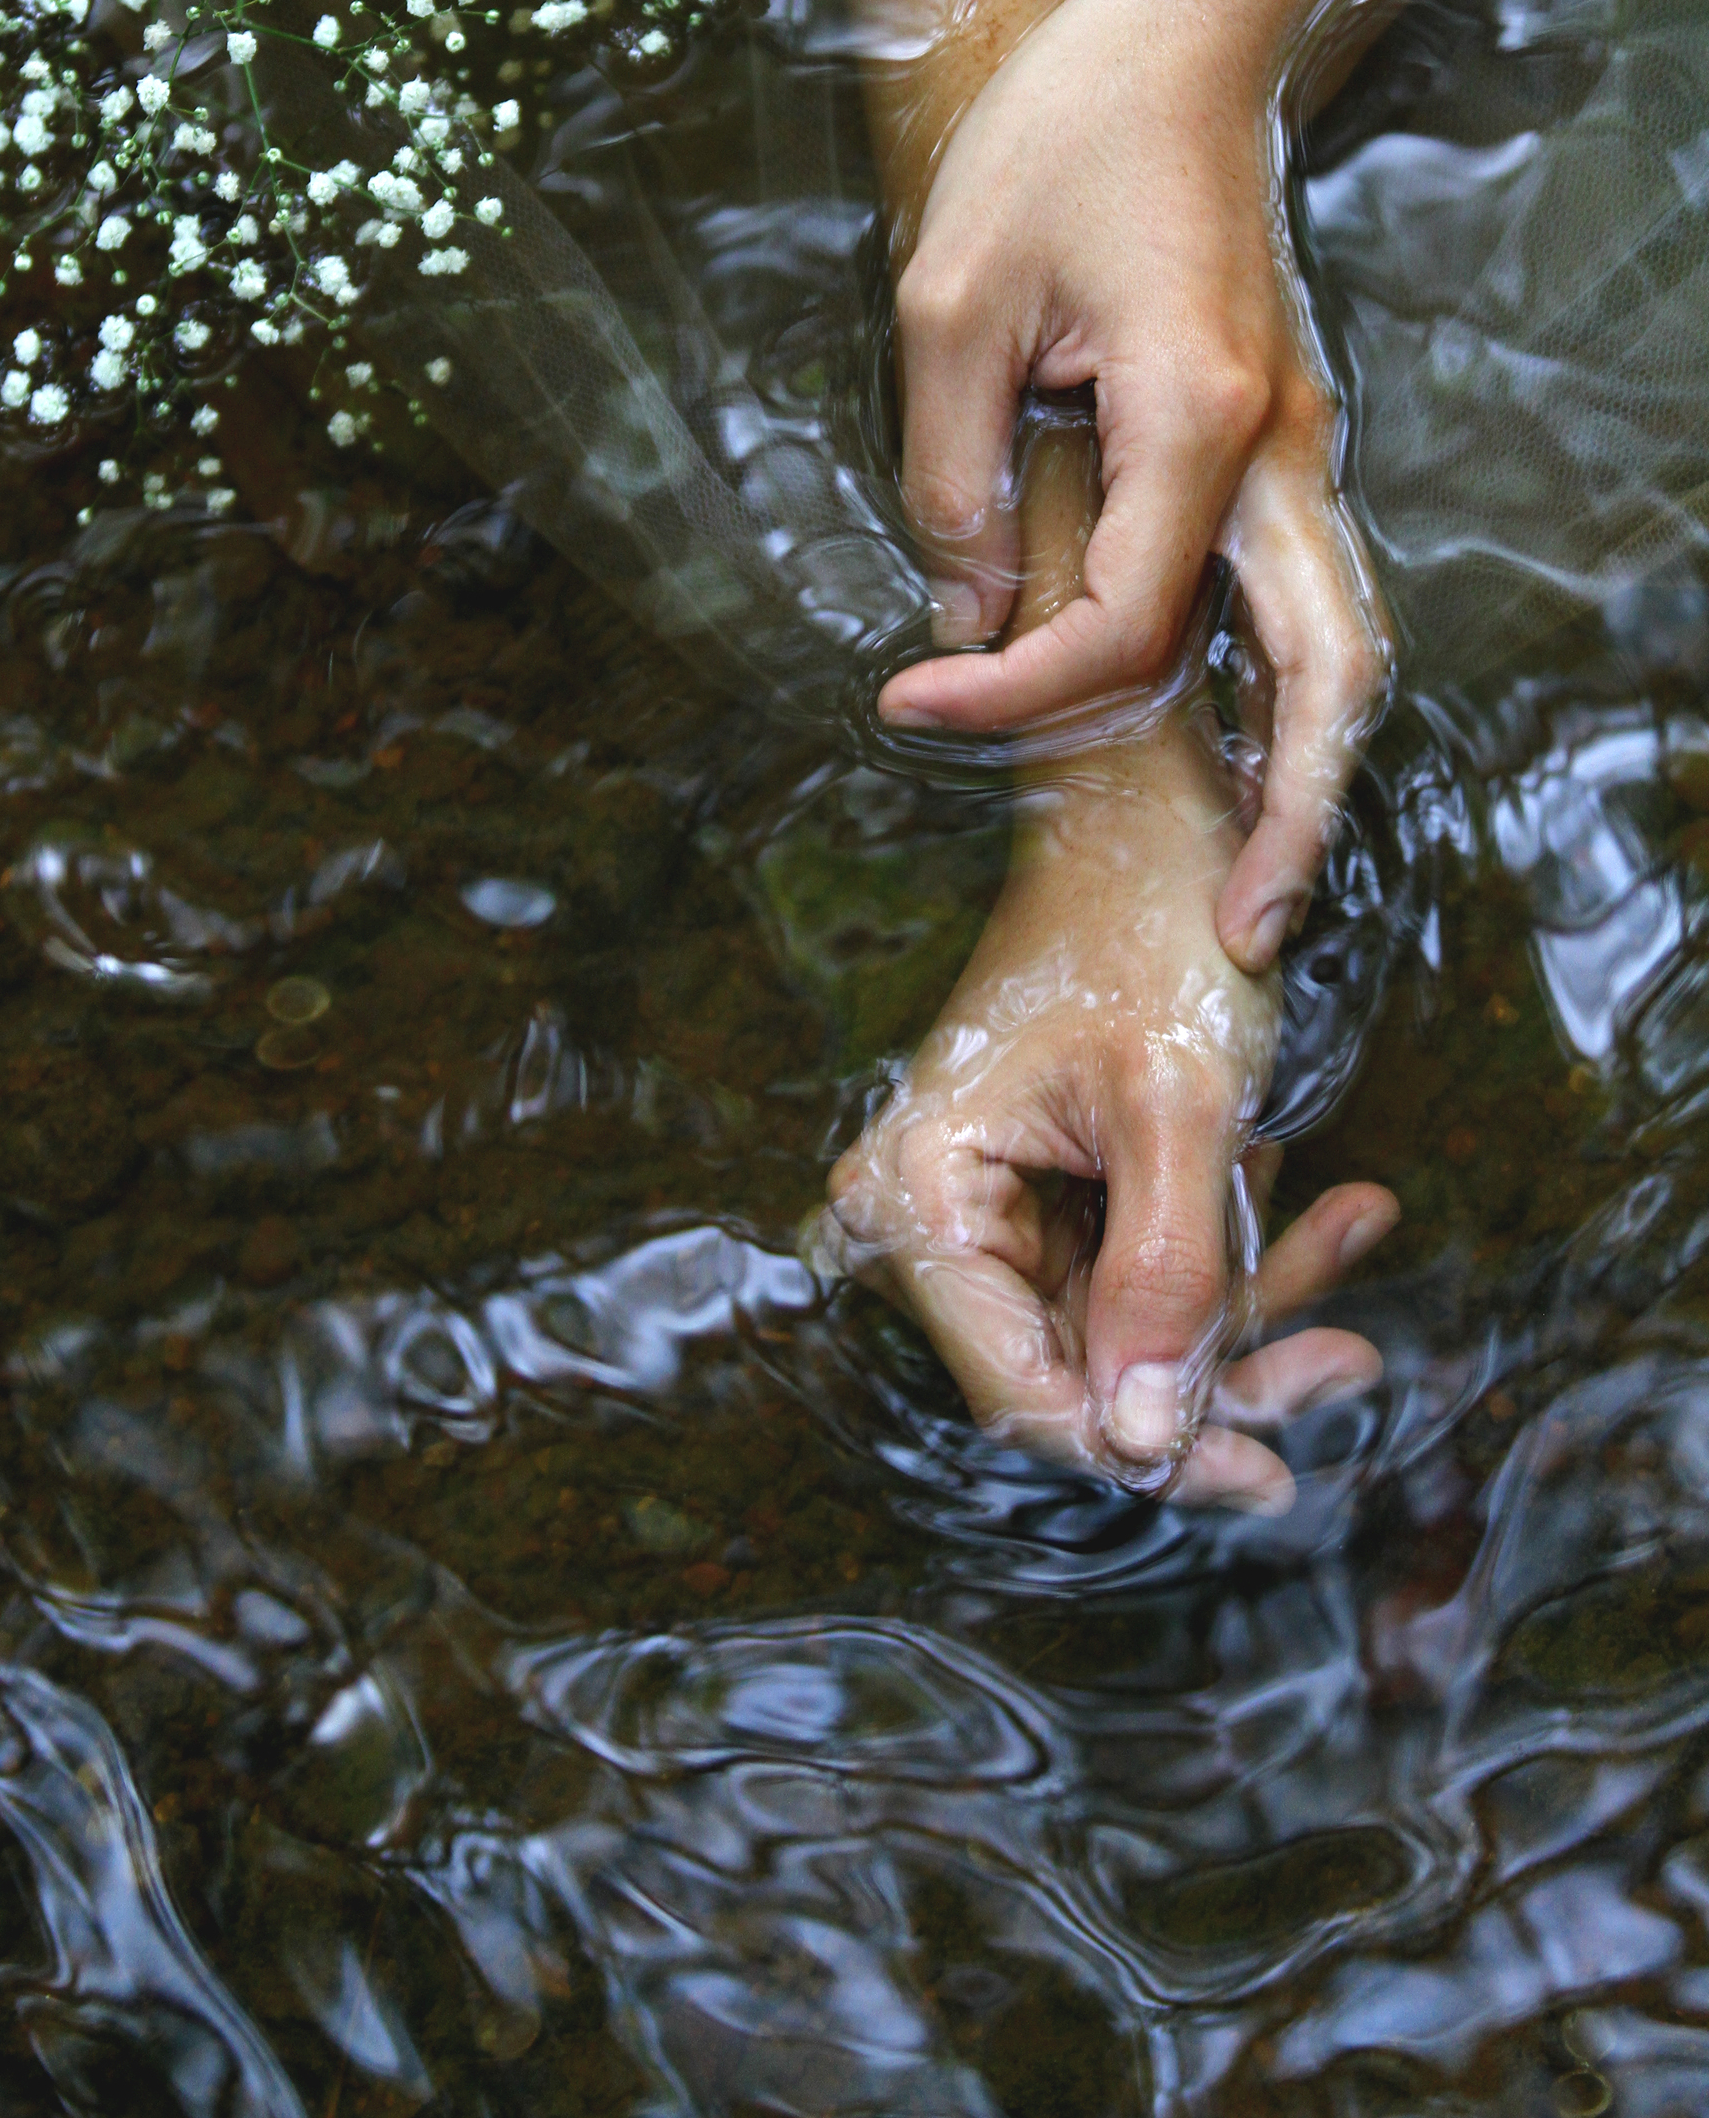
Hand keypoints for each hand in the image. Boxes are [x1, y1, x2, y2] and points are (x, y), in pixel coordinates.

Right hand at [814, 715, 1397, 1508]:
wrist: (1148, 811)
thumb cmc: (1151, 929)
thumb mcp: (1180, 1111)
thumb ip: (1168, 1283)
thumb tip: (1150, 1450)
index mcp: (922, 1190)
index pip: (1024, 1387)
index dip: (1147, 1443)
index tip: (1269, 1471)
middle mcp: (928, 1210)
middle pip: (1082, 1364)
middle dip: (1225, 1360)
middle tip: (1350, 1362)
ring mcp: (985, 1202)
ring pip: (1126, 1323)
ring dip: (1251, 1293)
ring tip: (1358, 1226)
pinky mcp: (1041, 1189)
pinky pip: (1139, 1263)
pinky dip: (1236, 1243)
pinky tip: (1326, 1197)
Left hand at [877, 0, 1390, 973]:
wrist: (1184, 28)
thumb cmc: (1060, 134)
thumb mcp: (953, 298)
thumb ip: (954, 476)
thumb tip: (972, 617)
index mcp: (1197, 412)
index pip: (1120, 622)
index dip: (1010, 693)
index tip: (908, 700)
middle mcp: (1280, 446)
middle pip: (1325, 671)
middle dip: (1293, 811)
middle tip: (1242, 934)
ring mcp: (1299, 444)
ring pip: (1340, 640)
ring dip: (1312, 767)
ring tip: (1260, 883)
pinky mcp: (1281, 437)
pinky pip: (1301, 592)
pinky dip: (1285, 690)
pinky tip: (1245, 757)